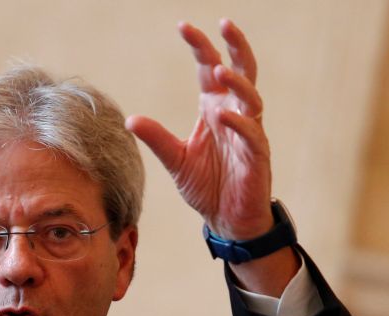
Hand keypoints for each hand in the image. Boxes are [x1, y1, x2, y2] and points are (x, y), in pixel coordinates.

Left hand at [126, 19, 271, 240]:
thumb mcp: (176, 160)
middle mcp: (234, 116)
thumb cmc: (207, 187)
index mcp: (214, 111)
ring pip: (251, 99)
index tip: (183, 26)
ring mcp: (248, 135)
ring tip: (219, 70)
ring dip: (237, 83)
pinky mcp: (257, 158)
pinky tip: (224, 116)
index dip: (200, 48)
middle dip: (234, 47)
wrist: (227, 220)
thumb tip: (131, 119)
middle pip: (241, 72)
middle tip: (223, 23)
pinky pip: (252, 135)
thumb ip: (157, 139)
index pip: (209, 71)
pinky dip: (240, 124)